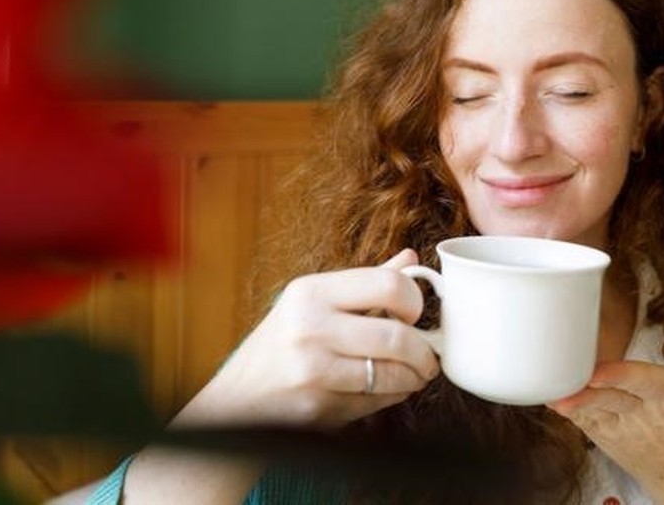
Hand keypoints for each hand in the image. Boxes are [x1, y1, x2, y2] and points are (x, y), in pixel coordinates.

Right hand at [175, 249, 439, 430]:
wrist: (236, 400)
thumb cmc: (281, 345)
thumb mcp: (315, 303)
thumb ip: (366, 283)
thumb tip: (411, 258)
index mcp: (312, 292)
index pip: (389, 285)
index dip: (415, 301)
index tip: (416, 314)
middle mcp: (309, 327)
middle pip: (397, 335)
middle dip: (423, 351)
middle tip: (428, 356)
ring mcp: (312, 369)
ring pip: (391, 373)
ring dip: (414, 378)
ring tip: (414, 375)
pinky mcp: (316, 406)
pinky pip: (375, 400)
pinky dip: (392, 397)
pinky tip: (386, 390)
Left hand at [549, 338, 663, 503]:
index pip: (642, 384)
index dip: (618, 376)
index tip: (596, 370)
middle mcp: (641, 414)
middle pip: (608, 396)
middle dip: (583, 387)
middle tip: (559, 372)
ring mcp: (620, 428)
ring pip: (589, 410)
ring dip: (567, 398)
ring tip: (542, 380)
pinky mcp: (604, 437)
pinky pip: (581, 421)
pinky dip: (563, 408)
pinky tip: (544, 393)